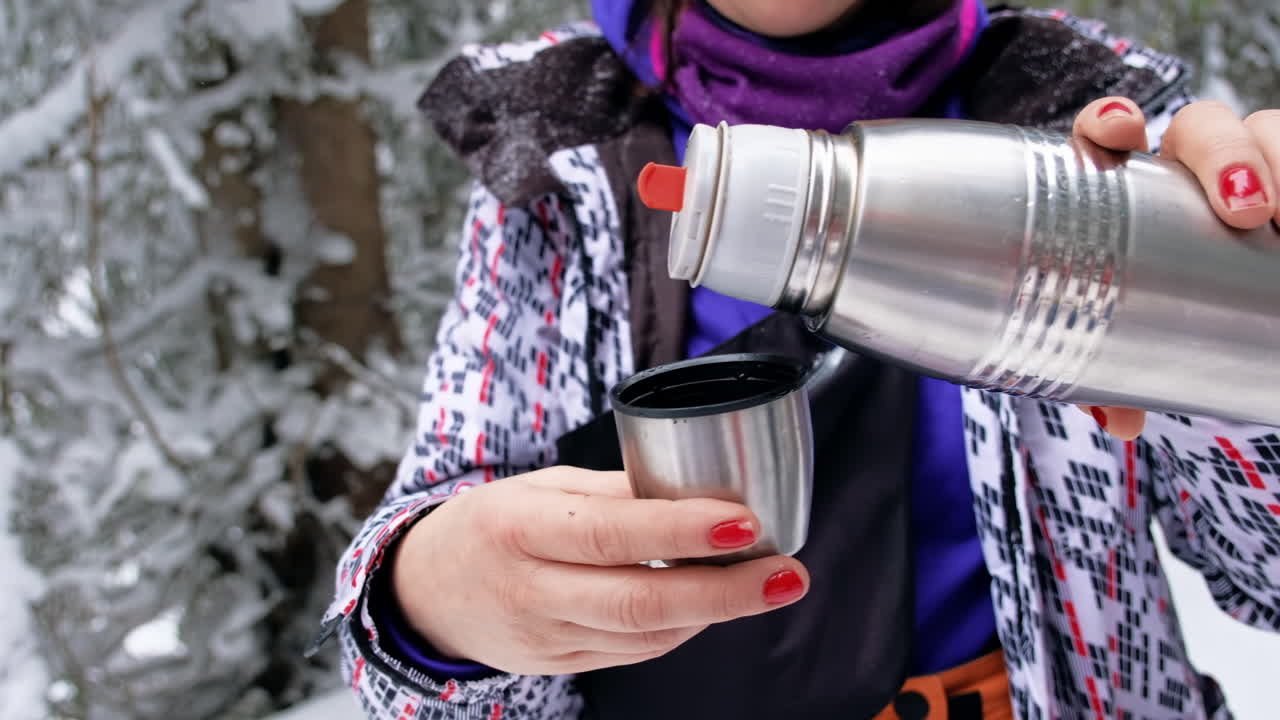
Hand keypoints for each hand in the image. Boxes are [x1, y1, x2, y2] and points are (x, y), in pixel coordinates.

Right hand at [391, 466, 808, 674]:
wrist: (428, 591)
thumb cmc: (494, 523)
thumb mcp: (541, 487)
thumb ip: (615, 491)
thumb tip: (697, 490)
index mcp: (519, 527)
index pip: (610, 532)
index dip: (681, 531)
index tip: (745, 521)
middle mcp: (530, 588)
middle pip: (637, 602)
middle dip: (724, 592)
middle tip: (787, 573)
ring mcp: (545, 637)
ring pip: (644, 636)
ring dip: (715, 611)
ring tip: (769, 582)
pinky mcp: (560, 666)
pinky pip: (634, 653)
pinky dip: (683, 628)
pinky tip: (713, 603)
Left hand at [1070, 98, 1279, 439]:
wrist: (1214, 313)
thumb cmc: (1152, 312)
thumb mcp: (1124, 340)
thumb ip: (1111, 373)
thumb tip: (1121, 423)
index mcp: (1125, 184)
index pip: (1108, 132)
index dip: (1110, 121)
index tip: (1120, 133)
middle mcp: (1188, 165)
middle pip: (1205, 125)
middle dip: (1227, 152)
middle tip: (1246, 209)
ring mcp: (1250, 167)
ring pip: (1272, 131)